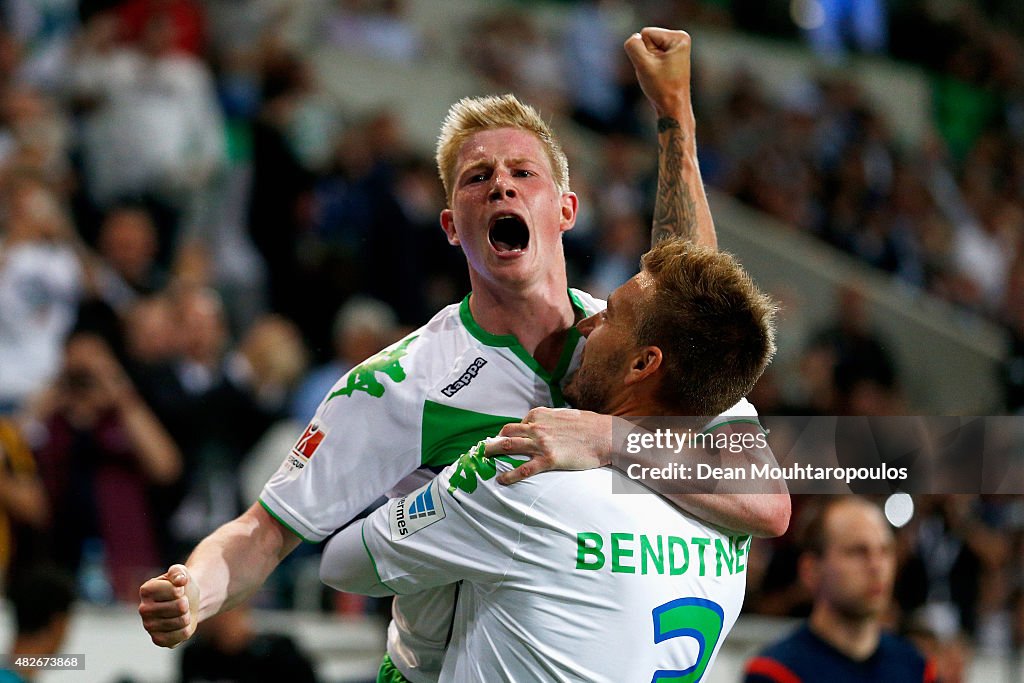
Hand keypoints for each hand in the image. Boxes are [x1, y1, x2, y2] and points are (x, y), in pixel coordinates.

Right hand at [138, 564, 199, 647]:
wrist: (185, 601)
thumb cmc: (180, 585)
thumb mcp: (180, 572)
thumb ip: (179, 572)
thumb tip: (180, 580)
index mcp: (146, 589)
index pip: (175, 591)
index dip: (182, 589)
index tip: (178, 589)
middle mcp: (143, 609)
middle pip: (180, 607)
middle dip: (186, 603)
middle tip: (180, 602)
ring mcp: (149, 626)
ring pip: (182, 621)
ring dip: (187, 616)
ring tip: (180, 612)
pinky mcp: (157, 639)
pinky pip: (181, 635)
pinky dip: (186, 629)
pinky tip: (179, 624)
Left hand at [484, 408, 612, 484]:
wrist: (606, 436)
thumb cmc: (590, 426)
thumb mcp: (567, 415)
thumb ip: (551, 419)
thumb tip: (543, 424)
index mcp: (540, 414)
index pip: (518, 423)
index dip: (511, 433)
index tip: (505, 441)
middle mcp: (537, 427)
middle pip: (506, 432)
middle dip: (493, 440)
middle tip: (485, 449)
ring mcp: (541, 443)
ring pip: (508, 446)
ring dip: (492, 452)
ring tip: (483, 460)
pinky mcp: (549, 459)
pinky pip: (524, 469)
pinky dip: (510, 475)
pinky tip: (501, 480)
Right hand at [623, 27, 692, 119]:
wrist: (672, 108)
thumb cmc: (661, 88)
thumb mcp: (643, 64)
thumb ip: (633, 46)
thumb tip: (633, 38)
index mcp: (679, 37)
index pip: (646, 33)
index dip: (645, 53)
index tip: (656, 68)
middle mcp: (680, 39)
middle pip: (646, 38)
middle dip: (646, 57)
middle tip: (657, 73)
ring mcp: (676, 48)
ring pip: (646, 47)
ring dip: (647, 62)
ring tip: (658, 75)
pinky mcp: (671, 56)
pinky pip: (649, 54)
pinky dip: (649, 65)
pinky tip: (658, 75)